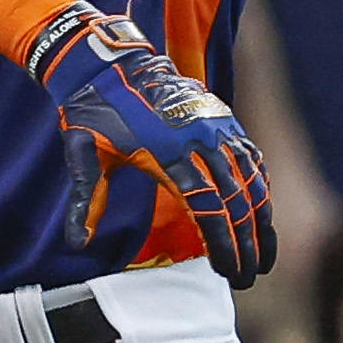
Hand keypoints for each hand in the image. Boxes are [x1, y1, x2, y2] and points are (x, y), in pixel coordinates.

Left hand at [25, 7, 277, 284]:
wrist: (110, 63)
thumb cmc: (94, 113)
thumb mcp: (82, 155)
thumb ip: (85, 200)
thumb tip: (77, 244)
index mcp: (166, 153)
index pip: (206, 207)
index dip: (222, 243)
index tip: (230, 272)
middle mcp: (199, 139)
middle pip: (235, 200)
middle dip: (246, 243)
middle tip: (248, 279)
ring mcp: (216, 127)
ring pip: (251, 181)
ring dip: (262, 221)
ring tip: (264, 257)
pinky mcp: (223, 119)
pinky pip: (252, 159)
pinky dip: (261, 188)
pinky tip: (265, 215)